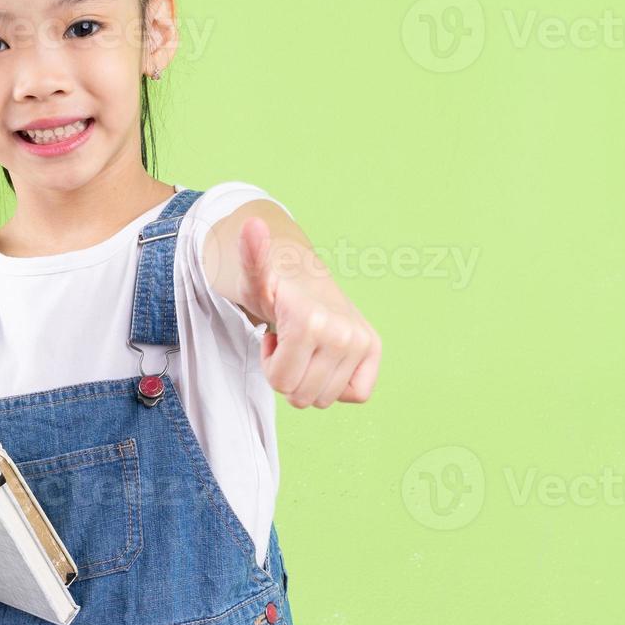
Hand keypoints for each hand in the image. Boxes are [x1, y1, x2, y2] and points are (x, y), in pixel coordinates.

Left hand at [235, 217, 381, 408]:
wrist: (303, 278)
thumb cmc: (273, 289)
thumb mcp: (254, 280)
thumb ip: (250, 258)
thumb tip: (251, 225)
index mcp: (310, 322)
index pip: (281, 384)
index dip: (270, 366)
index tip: (273, 338)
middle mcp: (343, 332)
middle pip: (302, 396)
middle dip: (287, 375)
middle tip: (288, 343)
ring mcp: (362, 341)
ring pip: (325, 399)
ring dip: (308, 379)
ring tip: (304, 346)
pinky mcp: (374, 349)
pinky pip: (357, 394)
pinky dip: (337, 384)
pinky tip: (325, 357)